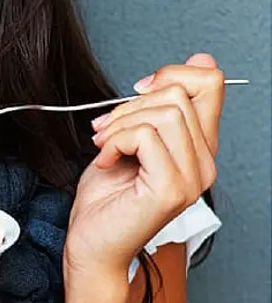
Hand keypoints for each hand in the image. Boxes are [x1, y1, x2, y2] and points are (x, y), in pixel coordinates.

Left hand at [64, 53, 224, 284]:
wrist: (92, 242)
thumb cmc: (107, 197)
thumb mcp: (132, 138)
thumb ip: (158, 107)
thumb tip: (198, 60)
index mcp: (198, 147)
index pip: (210, 83)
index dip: (171, 74)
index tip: (138, 91)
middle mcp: (203, 162)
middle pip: (178, 94)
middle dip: (129, 105)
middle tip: (106, 131)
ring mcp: (191, 177)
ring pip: (162, 113)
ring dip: (119, 125)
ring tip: (105, 147)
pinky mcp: (171, 188)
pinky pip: (145, 136)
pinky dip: (115, 142)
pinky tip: (106, 161)